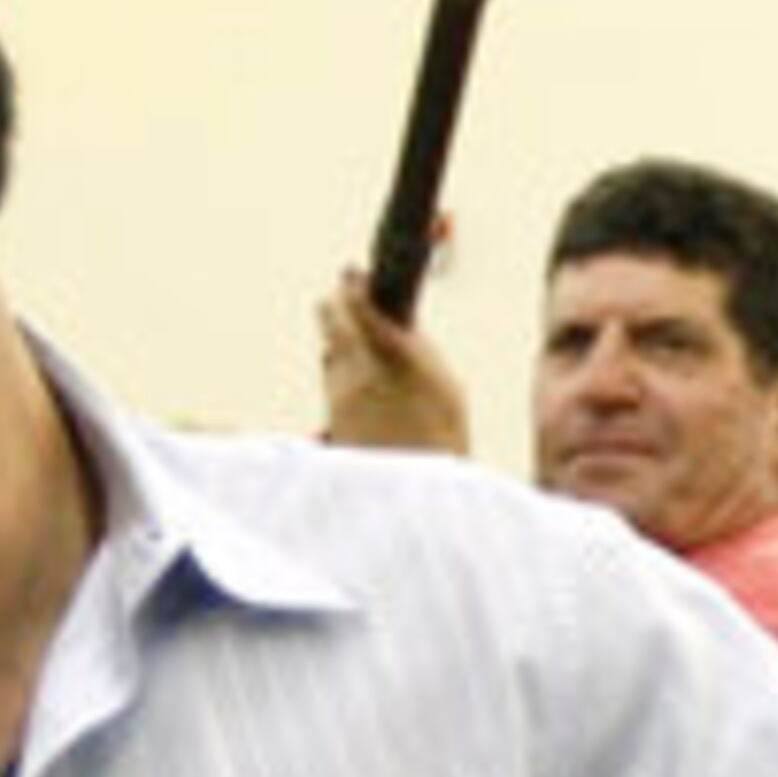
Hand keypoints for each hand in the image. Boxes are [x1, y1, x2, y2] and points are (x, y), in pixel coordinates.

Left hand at [315, 270, 471, 455]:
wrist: (422, 501)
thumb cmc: (446, 443)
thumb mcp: (448, 386)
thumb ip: (416, 350)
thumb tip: (397, 324)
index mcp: (393, 355)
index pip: (356, 303)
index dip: (352, 285)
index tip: (352, 276)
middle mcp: (357, 372)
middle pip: (329, 320)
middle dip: (337, 310)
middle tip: (346, 303)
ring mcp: (338, 399)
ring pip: (330, 356)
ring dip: (341, 349)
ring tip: (365, 356)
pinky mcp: (330, 423)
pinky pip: (331, 388)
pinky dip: (342, 381)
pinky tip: (364, 390)